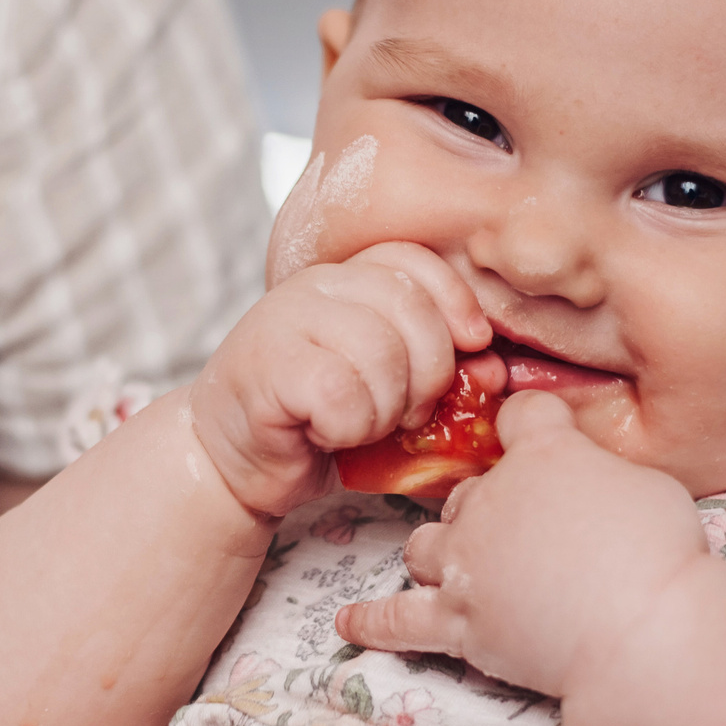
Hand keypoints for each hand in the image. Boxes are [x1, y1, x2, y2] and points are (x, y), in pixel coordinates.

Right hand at [189, 243, 488, 516]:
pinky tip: (325, 433)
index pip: (416, 261)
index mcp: (345, 281)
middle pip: (411, 307)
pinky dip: (348, 429)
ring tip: (356, 425)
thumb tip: (496, 372)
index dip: (455, 302)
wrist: (229, 463)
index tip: (472, 346)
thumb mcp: (386, 391)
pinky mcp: (268, 365)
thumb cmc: (312, 425)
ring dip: (384, 409)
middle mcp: (314, 288)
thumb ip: (435, 374)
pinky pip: (343, 393)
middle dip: (428, 373)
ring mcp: (285, 321)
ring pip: (382, 354)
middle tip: (404, 413)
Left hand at [336, 390, 704, 695]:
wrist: (643, 629)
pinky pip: (398, 620)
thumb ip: (605, 474)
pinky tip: (348, 624)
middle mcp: (492, 500)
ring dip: (442, 553)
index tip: (534, 436)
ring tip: (461, 568)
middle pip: (468, 492)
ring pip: (426, 545)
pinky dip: (373, 622)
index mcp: (543, 455)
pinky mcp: (459, 621)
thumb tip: (594, 486)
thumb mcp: (648, 485)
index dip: (530, 429)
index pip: (521, 419)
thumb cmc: (662, 553)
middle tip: (525, 538)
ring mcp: (468, 562)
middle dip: (488, 509)